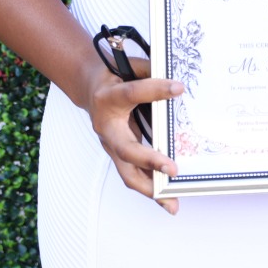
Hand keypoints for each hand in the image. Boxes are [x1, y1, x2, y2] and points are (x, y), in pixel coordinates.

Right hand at [85, 58, 184, 212]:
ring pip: (128, 172)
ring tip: (172, 203)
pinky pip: (133, 175)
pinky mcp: (119, 155)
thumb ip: (150, 70)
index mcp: (108, 97)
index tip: (178, 88)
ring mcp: (111, 145)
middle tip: (172, 169)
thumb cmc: (113, 75)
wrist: (89, 88)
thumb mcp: (128, 65)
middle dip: (149, 160)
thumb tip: (178, 81)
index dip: (156, 89)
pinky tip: (168, 200)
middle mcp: (107, 126)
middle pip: (126, 148)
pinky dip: (150, 190)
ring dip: (150, 189)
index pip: (133, 93)